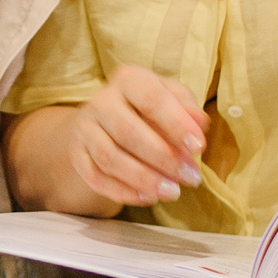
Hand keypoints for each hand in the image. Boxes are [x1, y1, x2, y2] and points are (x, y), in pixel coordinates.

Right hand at [62, 64, 207, 208]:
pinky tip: (148, 197)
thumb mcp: (171, 98)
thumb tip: (200, 124)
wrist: (106, 119)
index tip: (198, 147)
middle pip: (128, 132)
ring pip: (109, 158)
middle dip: (163, 158)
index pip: (151, 99)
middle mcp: (101, 101)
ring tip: (172, 192)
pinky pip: (96, 177)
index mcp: (128, 80)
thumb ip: (188, 108)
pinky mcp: (77, 154)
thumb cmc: (148, 108)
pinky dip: (122, 191)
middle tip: (191, 178)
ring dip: (143, 179)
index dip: (176, 124)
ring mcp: (85, 128)